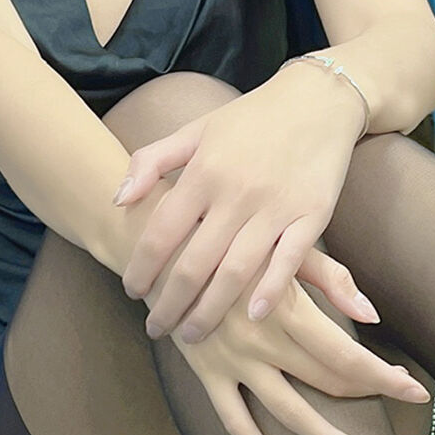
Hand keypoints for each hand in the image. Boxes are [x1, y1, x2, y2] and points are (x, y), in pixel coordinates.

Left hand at [117, 67, 369, 343]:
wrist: (317, 100)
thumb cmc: (251, 119)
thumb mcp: (195, 130)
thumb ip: (151, 161)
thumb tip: (118, 199)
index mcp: (203, 173)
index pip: (161, 232)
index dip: (141, 268)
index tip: (132, 292)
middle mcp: (236, 193)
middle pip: (194, 264)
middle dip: (170, 304)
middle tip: (157, 329)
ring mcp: (275, 207)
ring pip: (235, 272)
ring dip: (210, 311)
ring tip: (192, 334)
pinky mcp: (311, 216)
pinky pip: (288, 261)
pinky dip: (270, 291)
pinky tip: (251, 317)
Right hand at [170, 269, 430, 434]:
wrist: (159, 244)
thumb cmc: (230, 237)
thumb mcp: (281, 243)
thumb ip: (330, 277)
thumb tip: (370, 315)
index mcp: (286, 307)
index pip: (347, 355)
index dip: (384, 377)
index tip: (415, 389)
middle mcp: (262, 342)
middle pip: (327, 382)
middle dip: (370, 395)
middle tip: (400, 404)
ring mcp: (232, 363)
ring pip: (288, 413)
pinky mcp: (205, 373)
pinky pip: (233, 422)